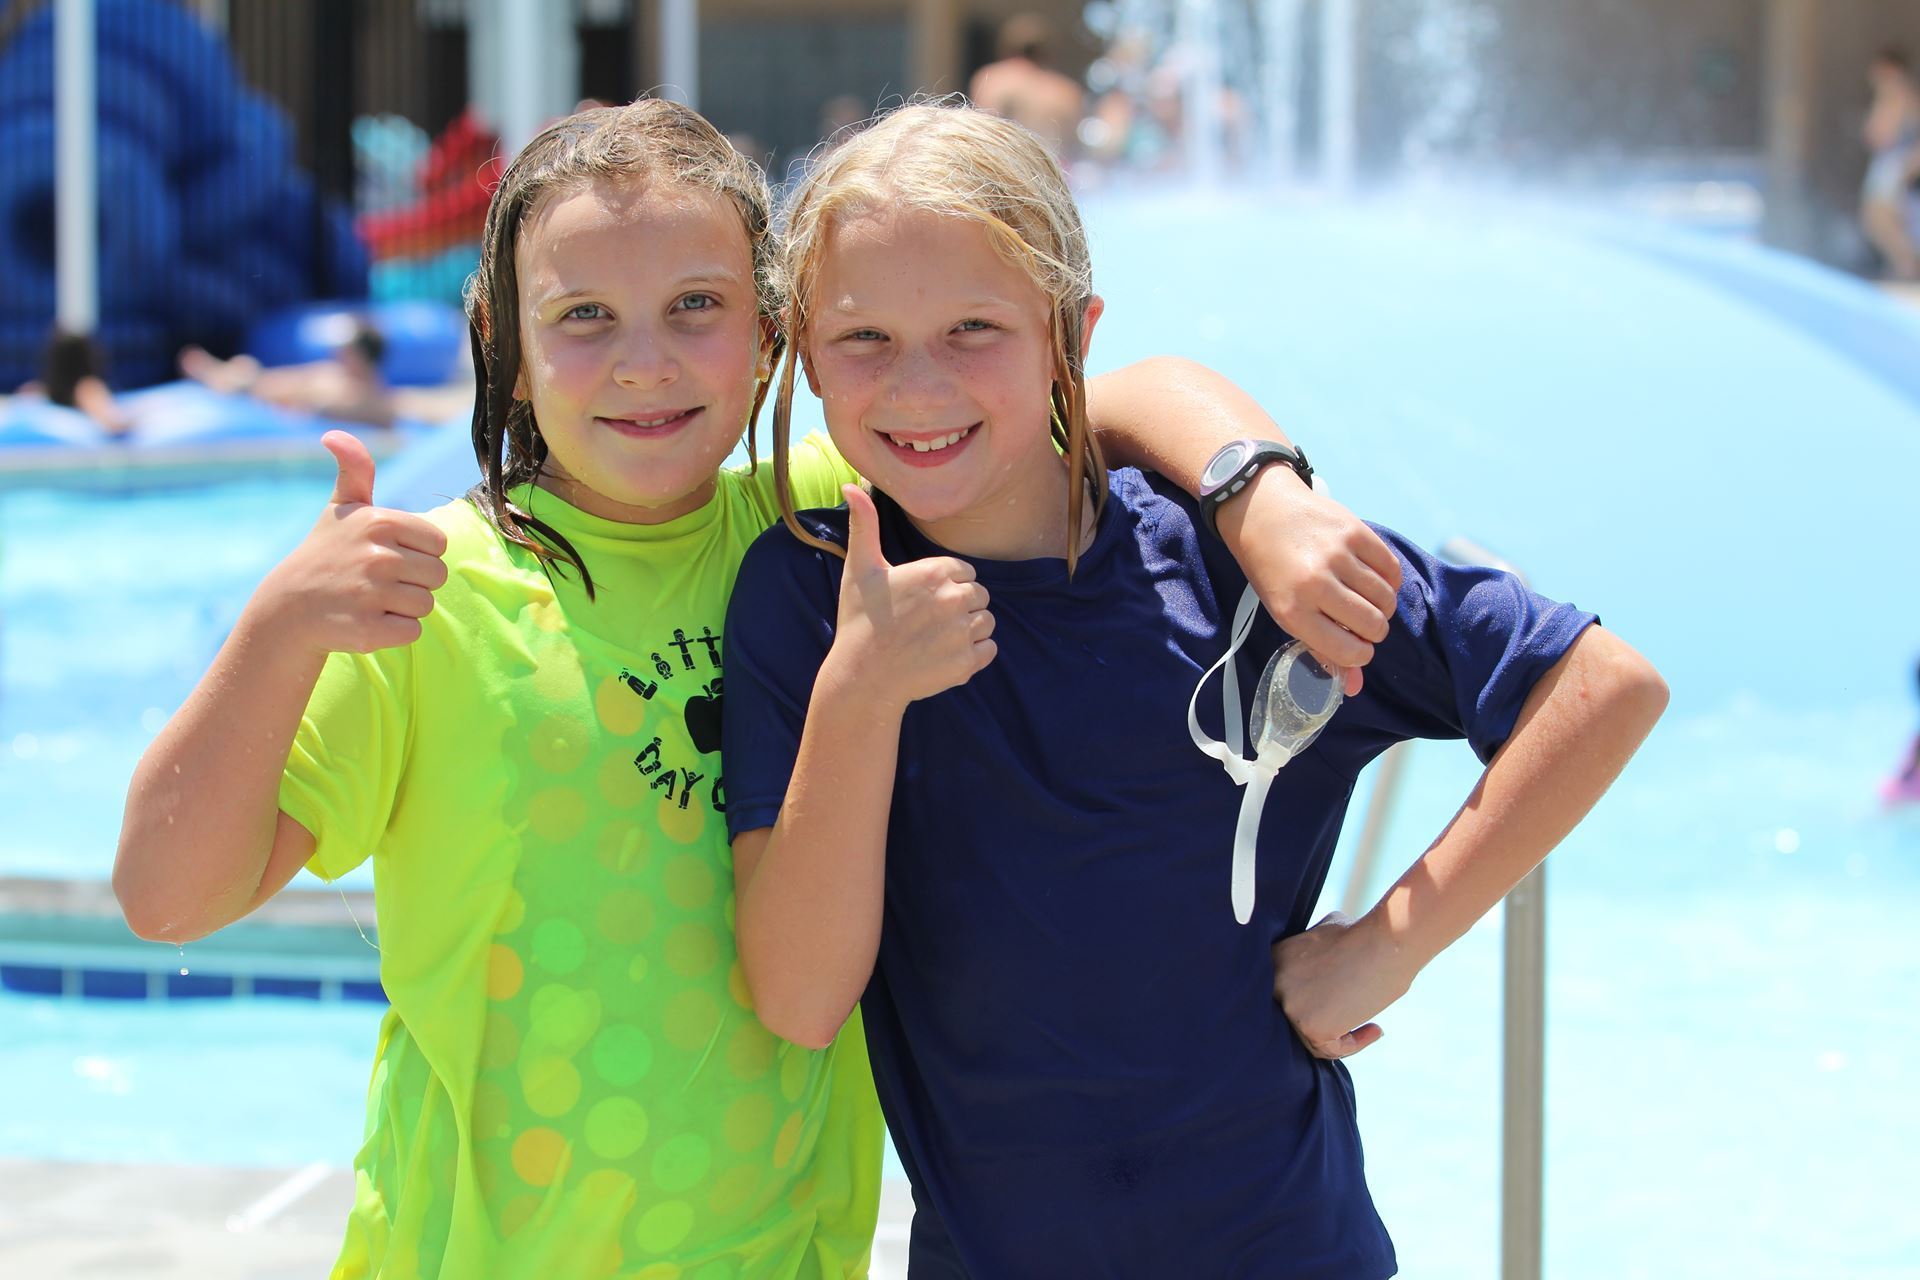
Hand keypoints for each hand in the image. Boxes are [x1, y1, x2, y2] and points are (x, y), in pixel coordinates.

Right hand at [251, 431, 449, 657]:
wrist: (289, 609)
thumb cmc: (326, 553)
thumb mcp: (341, 508)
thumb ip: (355, 470)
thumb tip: (334, 434)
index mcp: (381, 521)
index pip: (439, 543)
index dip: (417, 552)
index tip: (386, 554)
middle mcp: (378, 556)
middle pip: (437, 576)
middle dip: (413, 581)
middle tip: (376, 581)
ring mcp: (373, 594)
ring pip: (426, 604)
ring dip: (403, 607)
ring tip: (370, 599)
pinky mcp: (370, 630)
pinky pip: (411, 631)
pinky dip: (394, 631)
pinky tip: (366, 620)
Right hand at [830, 485, 994, 708]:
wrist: (862, 677)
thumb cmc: (859, 621)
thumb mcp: (859, 568)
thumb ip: (864, 524)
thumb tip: (851, 483)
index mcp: (935, 571)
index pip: (965, 572)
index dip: (946, 585)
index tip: (922, 600)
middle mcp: (954, 598)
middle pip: (979, 595)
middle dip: (960, 606)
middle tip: (927, 622)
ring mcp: (963, 632)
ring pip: (987, 621)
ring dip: (969, 629)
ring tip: (937, 639)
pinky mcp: (968, 663)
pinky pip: (989, 649)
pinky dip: (974, 654)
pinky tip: (945, 656)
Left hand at [1215, 469, 1402, 693]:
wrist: (1260, 509)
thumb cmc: (1271, 568)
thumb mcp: (1284, 611)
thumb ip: (1321, 649)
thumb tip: (1355, 687)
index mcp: (1293, 611)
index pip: (1350, 650)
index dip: (1360, 653)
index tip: (1356, 644)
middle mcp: (1315, 584)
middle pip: (1373, 625)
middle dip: (1374, 630)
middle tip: (1362, 620)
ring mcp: (1337, 555)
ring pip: (1387, 599)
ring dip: (1383, 605)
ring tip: (1366, 598)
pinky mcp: (1355, 531)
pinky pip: (1391, 569)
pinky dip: (1389, 580)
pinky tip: (1373, 578)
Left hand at [1271, 910, 1411, 1059]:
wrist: (1386, 940)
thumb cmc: (1363, 933)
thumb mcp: (1326, 932)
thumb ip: (1314, 950)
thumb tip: (1319, 962)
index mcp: (1275, 960)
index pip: (1288, 993)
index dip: (1315, 1001)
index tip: (1342, 999)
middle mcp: (1274, 983)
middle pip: (1297, 1016)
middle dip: (1325, 1020)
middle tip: (1352, 1017)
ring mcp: (1289, 1005)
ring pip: (1310, 1036)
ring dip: (1343, 1035)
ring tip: (1371, 1026)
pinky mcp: (1309, 1026)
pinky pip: (1330, 1048)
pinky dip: (1355, 1044)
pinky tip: (1375, 1029)